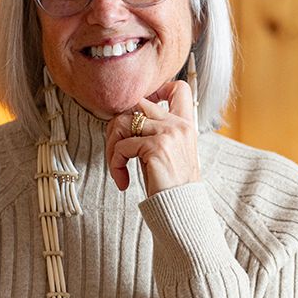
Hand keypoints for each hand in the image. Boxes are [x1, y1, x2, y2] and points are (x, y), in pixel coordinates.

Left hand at [104, 79, 199, 196]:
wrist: (182, 208)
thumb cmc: (172, 185)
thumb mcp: (170, 152)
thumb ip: (157, 132)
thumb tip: (125, 118)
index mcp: (186, 124)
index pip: (179, 88)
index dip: (157, 89)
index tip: (140, 109)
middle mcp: (179, 124)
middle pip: (137, 103)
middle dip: (118, 125)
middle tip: (116, 150)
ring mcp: (168, 134)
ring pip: (123, 122)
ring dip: (112, 146)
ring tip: (116, 166)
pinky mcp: (156, 147)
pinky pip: (122, 146)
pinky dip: (116, 164)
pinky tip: (122, 180)